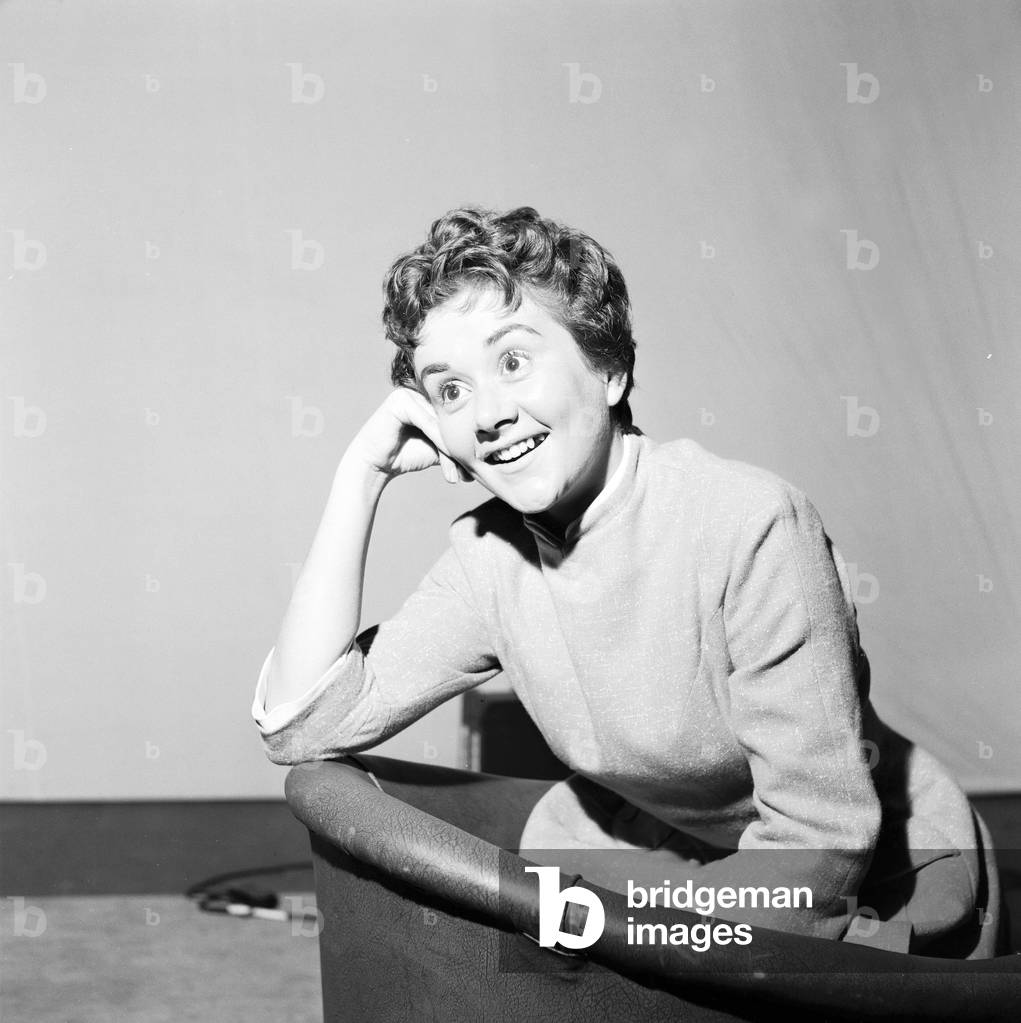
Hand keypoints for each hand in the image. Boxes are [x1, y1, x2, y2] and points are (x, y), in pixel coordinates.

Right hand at [346, 386, 472, 483]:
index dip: (468, 442)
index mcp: (431, 399)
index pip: (457, 419)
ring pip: (440, 423)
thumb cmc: (407, 455)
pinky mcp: (400, 400)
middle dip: (460, 449)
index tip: (476, 468)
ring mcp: (410, 393)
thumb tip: (488, 451)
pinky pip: (427, 422)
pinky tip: (447, 458)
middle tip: (470, 473)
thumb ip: (458, 442)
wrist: (376, 465)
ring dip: (451, 450)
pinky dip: (439, 441)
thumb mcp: (439, 448)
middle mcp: (421, 392)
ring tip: (459, 473)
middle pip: (450, 421)